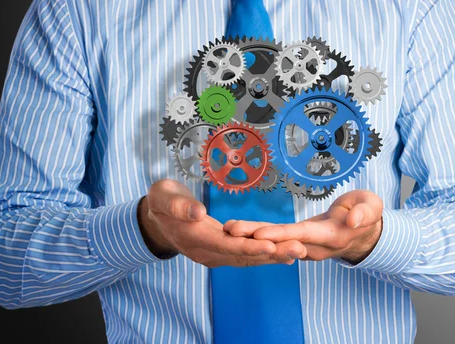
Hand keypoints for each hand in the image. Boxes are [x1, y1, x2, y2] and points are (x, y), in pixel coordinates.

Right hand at [138, 179, 306, 267]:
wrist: (155, 219)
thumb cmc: (161, 202)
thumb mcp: (163, 196)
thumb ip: (178, 205)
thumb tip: (197, 212)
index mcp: (194, 238)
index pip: (226, 245)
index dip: (249, 247)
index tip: (271, 246)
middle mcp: (206, 252)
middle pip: (242, 256)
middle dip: (272, 254)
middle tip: (299, 249)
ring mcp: (213, 254)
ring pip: (247, 258)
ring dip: (273, 256)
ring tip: (299, 251)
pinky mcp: (220, 251)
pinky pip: (245, 256)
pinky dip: (264, 255)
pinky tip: (284, 254)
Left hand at [224, 190, 382, 263]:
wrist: (363, 232)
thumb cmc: (367, 214)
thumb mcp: (372, 207)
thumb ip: (364, 212)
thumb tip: (353, 220)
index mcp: (330, 236)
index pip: (301, 236)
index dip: (279, 235)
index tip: (259, 235)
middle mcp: (313, 245)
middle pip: (280, 241)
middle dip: (254, 237)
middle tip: (230, 230)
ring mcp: (303, 245)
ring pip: (274, 240)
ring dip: (250, 236)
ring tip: (227, 228)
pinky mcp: (296, 239)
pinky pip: (274, 238)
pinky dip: (257, 233)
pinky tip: (239, 230)